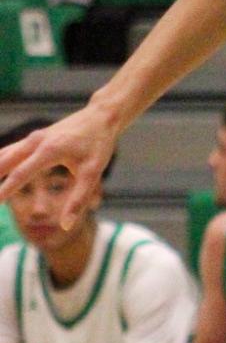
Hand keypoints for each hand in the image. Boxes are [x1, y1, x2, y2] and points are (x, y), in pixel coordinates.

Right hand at [0, 104, 117, 224]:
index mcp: (49, 150)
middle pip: (4, 160)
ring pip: (3, 154)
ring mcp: (32, 138)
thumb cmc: (98, 145)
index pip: (21, 173)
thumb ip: (78, 200)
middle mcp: (35, 141)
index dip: (6, 189)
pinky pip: (9, 150)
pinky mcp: (33, 138)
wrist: (100, 116)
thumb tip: (66, 226)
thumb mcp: (93, 173)